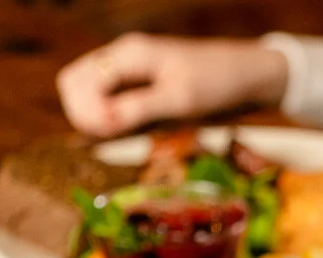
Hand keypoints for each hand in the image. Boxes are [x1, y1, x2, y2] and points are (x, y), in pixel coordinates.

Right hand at [56, 35, 288, 137]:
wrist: (247, 77)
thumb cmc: (217, 83)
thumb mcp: (180, 99)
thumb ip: (138, 109)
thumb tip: (101, 125)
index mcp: (128, 54)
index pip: (78, 82)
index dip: (86, 113)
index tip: (111, 134)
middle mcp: (122, 60)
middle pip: (74, 86)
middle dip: (83, 115)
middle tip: (112, 137)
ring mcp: (129, 74)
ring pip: (89, 96)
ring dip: (96, 119)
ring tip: (123, 135)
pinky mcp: (139, 89)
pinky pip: (109, 104)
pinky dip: (111, 121)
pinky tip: (131, 132)